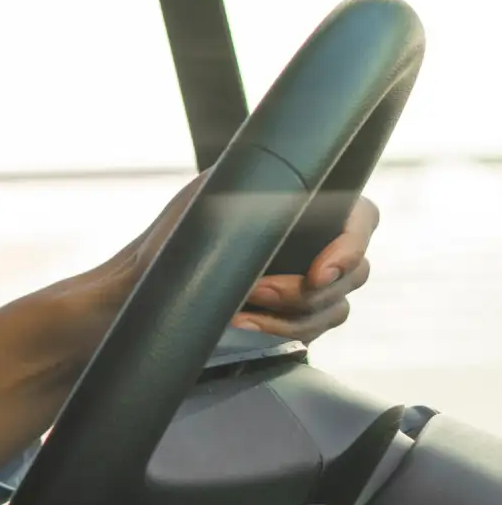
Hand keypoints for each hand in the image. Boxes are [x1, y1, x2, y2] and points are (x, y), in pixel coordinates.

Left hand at [106, 176, 378, 341]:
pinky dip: (278, 331)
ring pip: (333, 309)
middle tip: (257, 291)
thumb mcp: (211, 194)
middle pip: (354, 273)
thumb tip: (288, 172)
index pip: (361, 220)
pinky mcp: (293, 318)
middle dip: (304, 290)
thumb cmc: (175, 235)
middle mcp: (317, 244)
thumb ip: (258, 181)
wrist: (142, 286)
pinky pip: (309, 333)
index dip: (349, 249)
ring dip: (289, 316)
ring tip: (243, 310)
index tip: (318, 273)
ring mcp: (309, 284)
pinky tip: (242, 323)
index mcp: (308, 205)